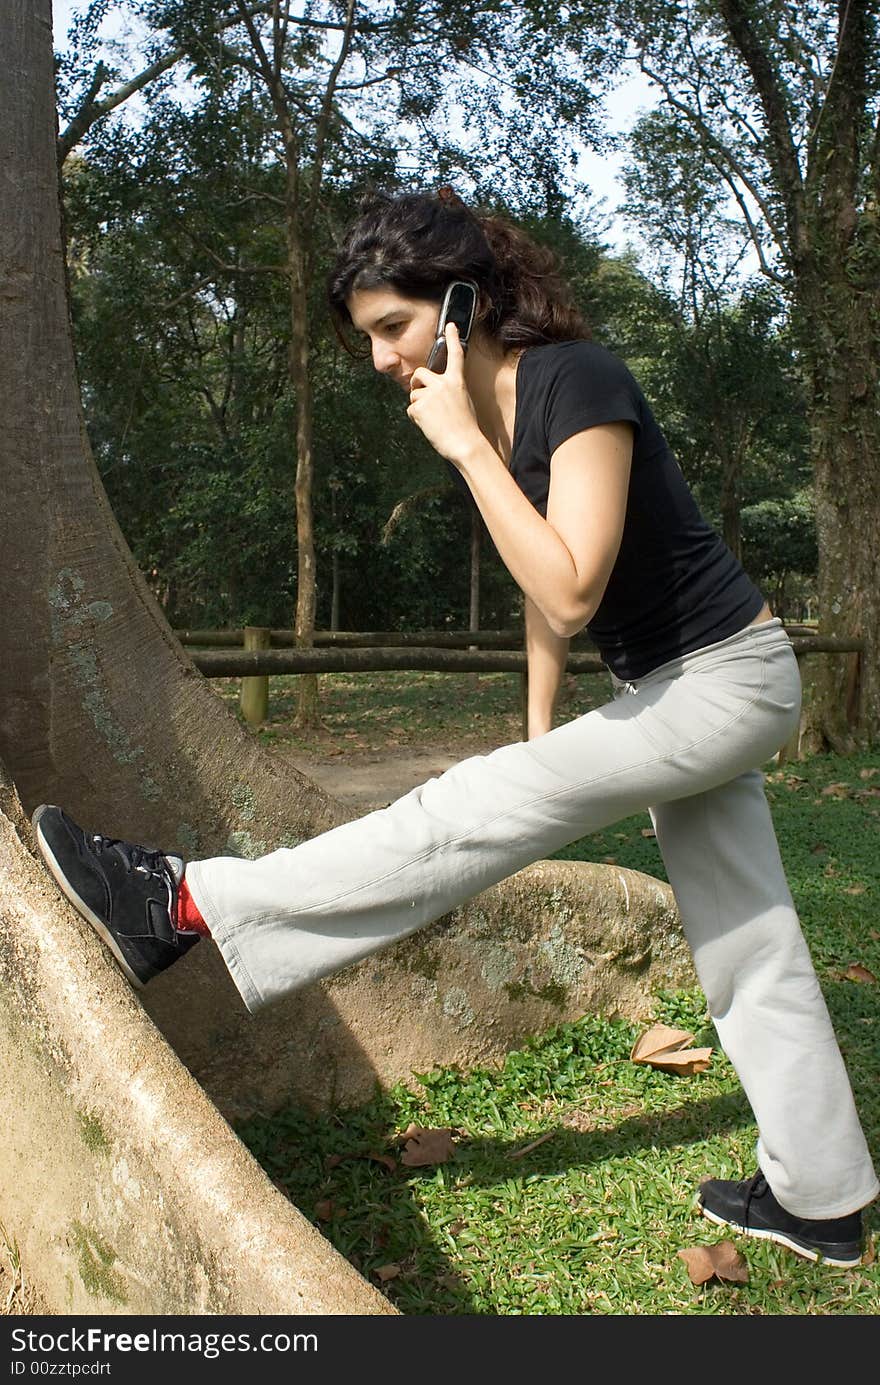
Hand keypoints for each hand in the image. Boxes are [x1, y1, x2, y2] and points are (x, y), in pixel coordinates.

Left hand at [406, 322, 481, 465]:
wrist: (465, 443)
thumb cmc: (465, 427)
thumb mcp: (463, 402)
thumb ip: (448, 392)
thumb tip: (431, 393)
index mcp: (457, 381)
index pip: (455, 355)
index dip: (452, 338)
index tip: (450, 325)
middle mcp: (443, 383)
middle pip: (420, 373)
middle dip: (416, 382)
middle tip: (420, 394)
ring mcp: (430, 394)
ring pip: (414, 395)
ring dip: (419, 406)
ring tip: (434, 419)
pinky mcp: (419, 406)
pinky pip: (411, 410)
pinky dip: (417, 419)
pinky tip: (429, 425)